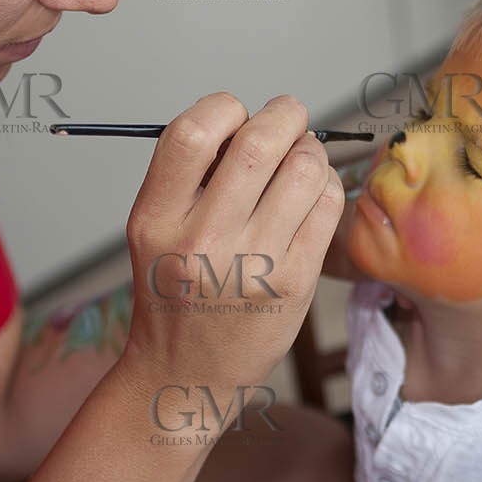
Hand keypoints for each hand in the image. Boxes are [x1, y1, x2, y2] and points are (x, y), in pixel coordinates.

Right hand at [117, 93, 343, 396]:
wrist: (187, 373)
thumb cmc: (174, 292)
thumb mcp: (154, 231)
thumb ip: (190, 176)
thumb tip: (249, 118)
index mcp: (156, 218)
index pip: (190, 133)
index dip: (224, 108)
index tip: (236, 115)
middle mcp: (202, 239)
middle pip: (259, 143)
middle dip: (284, 115)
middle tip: (290, 116)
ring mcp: (253, 262)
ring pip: (304, 168)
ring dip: (310, 149)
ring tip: (302, 158)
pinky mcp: (294, 282)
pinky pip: (327, 204)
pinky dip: (326, 184)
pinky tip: (312, 193)